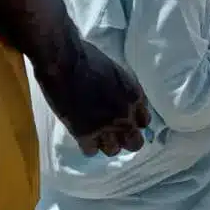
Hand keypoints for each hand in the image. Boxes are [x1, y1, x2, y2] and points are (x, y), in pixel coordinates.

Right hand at [33, 40, 150, 155]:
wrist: (64, 60)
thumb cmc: (88, 58)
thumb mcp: (118, 73)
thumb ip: (126, 92)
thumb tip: (128, 105)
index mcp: (135, 96)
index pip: (144, 121)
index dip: (134, 122)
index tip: (126, 121)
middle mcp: (125, 114)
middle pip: (135, 142)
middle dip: (126, 140)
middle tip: (114, 134)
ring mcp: (106, 126)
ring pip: (113, 150)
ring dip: (106, 144)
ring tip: (97, 135)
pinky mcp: (84, 133)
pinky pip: (91, 151)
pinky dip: (87, 145)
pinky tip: (83, 135)